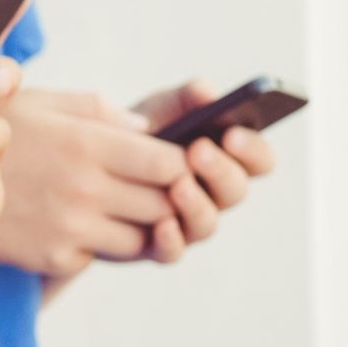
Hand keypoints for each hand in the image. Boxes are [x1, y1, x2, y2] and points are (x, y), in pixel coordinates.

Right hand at [0, 88, 190, 283]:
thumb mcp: (37, 101)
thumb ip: (98, 111)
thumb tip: (145, 131)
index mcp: (86, 143)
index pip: (172, 164)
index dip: (181, 164)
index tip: (167, 160)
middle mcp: (84, 189)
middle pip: (166, 205)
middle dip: (167, 195)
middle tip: (146, 183)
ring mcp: (69, 228)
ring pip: (142, 239)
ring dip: (139, 224)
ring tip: (114, 203)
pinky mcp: (52, 258)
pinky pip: (100, 256)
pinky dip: (97, 242)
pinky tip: (74, 219)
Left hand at [130, 80, 279, 257]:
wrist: (89, 165)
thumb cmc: (137, 134)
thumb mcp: (160, 109)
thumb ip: (186, 98)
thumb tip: (207, 94)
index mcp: (225, 159)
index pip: (258, 160)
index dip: (253, 149)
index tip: (233, 133)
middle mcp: (213, 195)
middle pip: (235, 191)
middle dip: (221, 170)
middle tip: (199, 150)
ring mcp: (187, 223)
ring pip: (207, 224)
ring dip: (197, 205)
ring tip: (179, 184)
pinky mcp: (157, 245)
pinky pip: (172, 252)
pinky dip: (171, 241)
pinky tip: (162, 225)